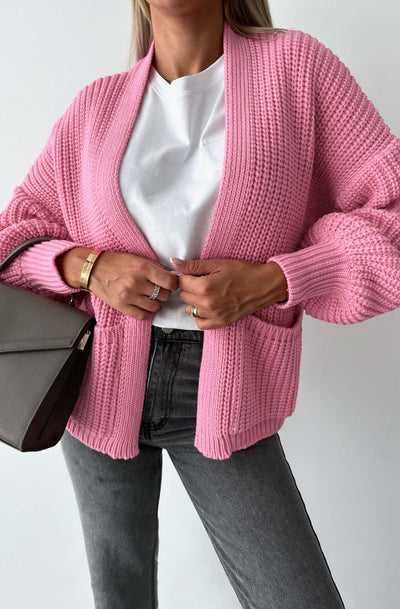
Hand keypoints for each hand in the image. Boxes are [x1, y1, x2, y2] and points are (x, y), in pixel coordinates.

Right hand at [57, 248, 178, 319]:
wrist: (93, 269)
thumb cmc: (115, 262)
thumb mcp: (137, 258)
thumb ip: (154, 268)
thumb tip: (171, 276)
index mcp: (142, 268)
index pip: (169, 282)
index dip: (174, 283)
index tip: (172, 283)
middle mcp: (136, 283)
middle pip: (163, 295)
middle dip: (164, 292)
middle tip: (159, 289)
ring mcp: (129, 296)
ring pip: (155, 306)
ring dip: (157, 303)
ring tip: (152, 298)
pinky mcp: (122, 306)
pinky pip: (143, 315)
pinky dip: (149, 313)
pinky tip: (149, 308)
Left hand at [170, 257, 287, 329]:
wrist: (264, 286)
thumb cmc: (243, 272)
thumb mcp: (218, 264)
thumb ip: (194, 265)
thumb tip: (174, 262)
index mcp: (205, 287)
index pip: (181, 282)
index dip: (186, 275)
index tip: (194, 274)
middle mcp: (207, 303)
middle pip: (184, 295)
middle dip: (190, 287)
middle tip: (204, 281)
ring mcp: (214, 315)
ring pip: (190, 309)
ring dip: (194, 301)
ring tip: (208, 293)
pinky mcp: (220, 322)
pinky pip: (200, 323)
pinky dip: (201, 315)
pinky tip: (208, 306)